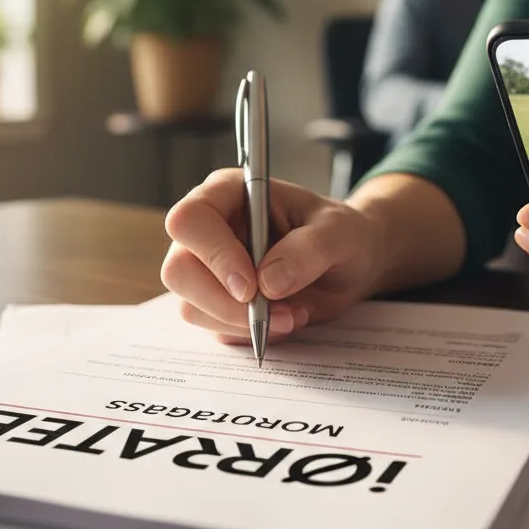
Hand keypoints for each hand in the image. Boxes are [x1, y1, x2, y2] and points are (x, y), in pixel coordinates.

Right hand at [161, 170, 383, 343]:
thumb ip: (310, 248)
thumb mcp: (340, 232)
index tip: (251, 285)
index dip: (213, 254)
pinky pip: (213, 328)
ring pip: (191, 306)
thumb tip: (268, 282)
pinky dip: (248, 334)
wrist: (349, 265)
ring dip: (241, 322)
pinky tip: (284, 319)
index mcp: (229, 193)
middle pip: (178, 270)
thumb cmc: (340, 233)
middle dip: (224, 303)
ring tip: (294, 314)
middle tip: (275, 312)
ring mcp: (208, 268)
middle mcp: (210, 229)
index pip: (190, 219)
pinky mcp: (216, 302)